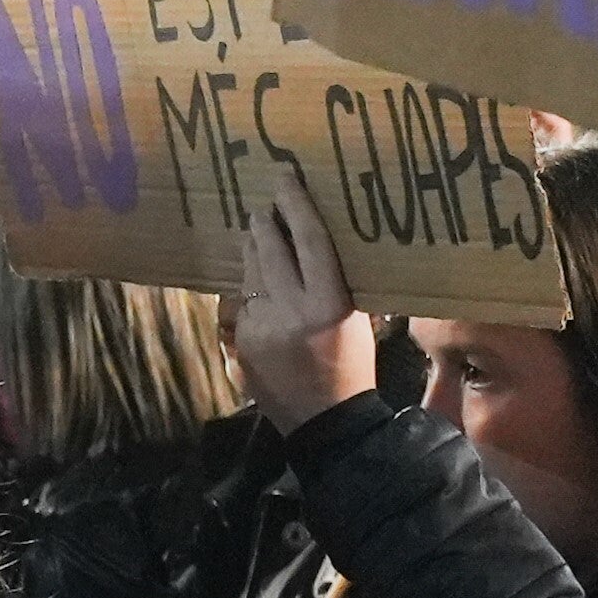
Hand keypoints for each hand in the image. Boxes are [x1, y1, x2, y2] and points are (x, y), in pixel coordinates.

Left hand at [233, 162, 378, 429]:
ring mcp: (261, 324)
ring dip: (256, 252)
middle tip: (268, 210)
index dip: (295, 203)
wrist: (328, 422)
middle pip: (268, 244)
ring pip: (249, 268)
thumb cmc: (351, 365)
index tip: (284, 176)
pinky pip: (241, 299)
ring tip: (265, 244)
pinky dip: (251, 290)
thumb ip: (334, 282)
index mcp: (331, 303)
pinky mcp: (240, 339)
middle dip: (266, 223)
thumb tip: (312, 238)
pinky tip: (262, 292)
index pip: (309, 239)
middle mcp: (292, 309)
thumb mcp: (357, 321)